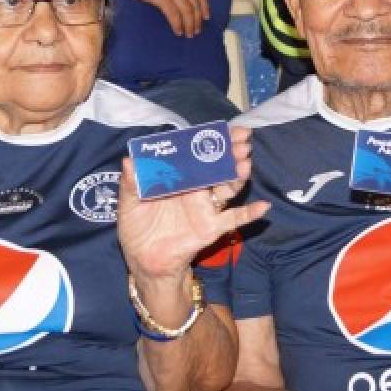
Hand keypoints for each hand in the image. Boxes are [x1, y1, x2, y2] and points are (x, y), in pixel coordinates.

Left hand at [117, 126, 268, 281]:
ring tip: (245, 163)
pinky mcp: (211, 228)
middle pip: (217, 166)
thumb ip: (130, 184)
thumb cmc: (137, 230)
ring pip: (227, 187)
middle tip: (243, 139)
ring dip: (238, 175)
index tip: (225, 129)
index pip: (196, 154)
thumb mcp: (129, 206)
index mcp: (177, 179)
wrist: (145, 262)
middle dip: (231, 151)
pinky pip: (233, 220)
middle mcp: (195, 189)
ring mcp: (205, 208)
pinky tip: (262, 207)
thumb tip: (129, 161)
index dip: (210, 141)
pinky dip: (249, 214)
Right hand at [120, 0, 209, 36]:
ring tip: (188, 34)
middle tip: (196, 31)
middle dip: (197, 20)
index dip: (205, 6)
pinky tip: (178, 31)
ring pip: (187, 11)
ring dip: (189, 25)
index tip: (207, 17)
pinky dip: (177, 24)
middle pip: (194, 5)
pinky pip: (174, 14)